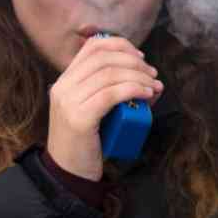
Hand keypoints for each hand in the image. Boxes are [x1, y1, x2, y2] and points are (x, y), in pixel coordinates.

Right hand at [46, 35, 160, 181]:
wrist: (68, 173)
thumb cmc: (88, 141)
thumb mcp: (94, 108)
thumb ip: (110, 90)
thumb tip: (149, 75)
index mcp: (65, 81)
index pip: (92, 47)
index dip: (120, 45)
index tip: (140, 56)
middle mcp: (63, 87)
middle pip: (104, 58)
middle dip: (134, 62)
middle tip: (152, 73)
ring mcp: (69, 102)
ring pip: (110, 75)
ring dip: (139, 76)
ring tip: (154, 86)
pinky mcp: (79, 119)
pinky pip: (111, 95)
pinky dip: (133, 89)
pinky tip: (147, 94)